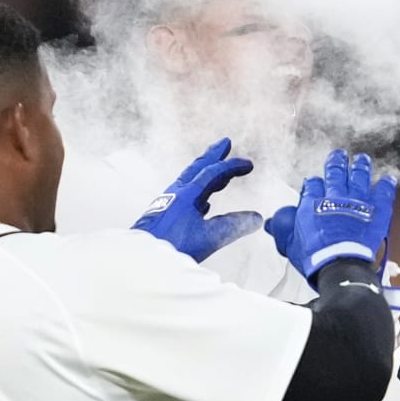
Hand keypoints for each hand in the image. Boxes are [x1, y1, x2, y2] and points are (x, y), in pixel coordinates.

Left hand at [133, 139, 263, 262]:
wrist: (143, 257)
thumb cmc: (173, 245)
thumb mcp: (209, 236)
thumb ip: (234, 226)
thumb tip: (255, 217)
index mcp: (188, 194)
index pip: (213, 173)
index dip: (232, 166)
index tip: (248, 164)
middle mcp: (178, 193)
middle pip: (198, 168)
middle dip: (213, 155)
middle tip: (224, 143)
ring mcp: (171, 202)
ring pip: (191, 180)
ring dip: (206, 171)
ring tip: (217, 168)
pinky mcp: (167, 213)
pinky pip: (186, 195)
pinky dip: (199, 190)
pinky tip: (204, 202)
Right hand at [267, 149, 397, 276]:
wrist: (340, 263)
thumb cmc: (315, 256)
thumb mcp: (291, 243)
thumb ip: (283, 228)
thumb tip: (273, 221)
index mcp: (313, 203)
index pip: (313, 184)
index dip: (314, 183)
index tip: (315, 183)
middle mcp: (336, 196)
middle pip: (336, 173)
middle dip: (337, 163)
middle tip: (339, 156)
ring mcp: (358, 201)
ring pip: (360, 176)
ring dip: (361, 166)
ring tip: (362, 159)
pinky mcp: (377, 210)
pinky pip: (384, 192)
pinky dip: (386, 185)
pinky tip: (389, 178)